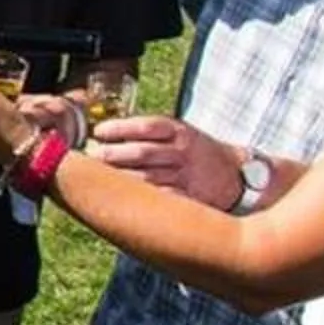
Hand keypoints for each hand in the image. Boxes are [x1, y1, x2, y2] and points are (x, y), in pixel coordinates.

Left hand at [90, 114, 247, 209]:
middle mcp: (183, 152)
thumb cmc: (194, 150)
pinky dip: (140, 198)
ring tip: (97, 178)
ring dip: (120, 179)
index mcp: (179, 131)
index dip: (120, 128)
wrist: (234, 174)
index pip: (146, 126)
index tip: (98, 132)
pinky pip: (161, 198)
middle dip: (112, 155)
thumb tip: (102, 134)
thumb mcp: (178, 132)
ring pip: (148, 178)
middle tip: (89, 158)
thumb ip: (148, 133)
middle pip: (142, 152)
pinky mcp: (190, 197)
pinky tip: (122, 196)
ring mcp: (187, 176)